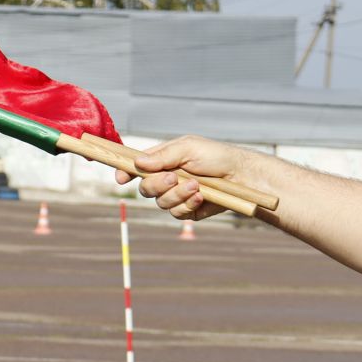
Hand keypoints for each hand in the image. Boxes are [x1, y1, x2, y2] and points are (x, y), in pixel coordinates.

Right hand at [123, 135, 268, 218]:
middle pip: (145, 189)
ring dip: (178, 195)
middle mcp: (167, 179)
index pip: (137, 167)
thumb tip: (138, 163)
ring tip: (197, 185)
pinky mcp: (189, 210)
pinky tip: (201, 196)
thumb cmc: (216, 156)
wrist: (241, 175)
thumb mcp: (189, 148)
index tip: (121, 178)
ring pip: (161, 203)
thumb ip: (163, 155)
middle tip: (174, 177)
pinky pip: (177, 213)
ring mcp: (177, 196)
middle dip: (158, 185)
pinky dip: (188, 204)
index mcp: (163, 161)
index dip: (125, 172)